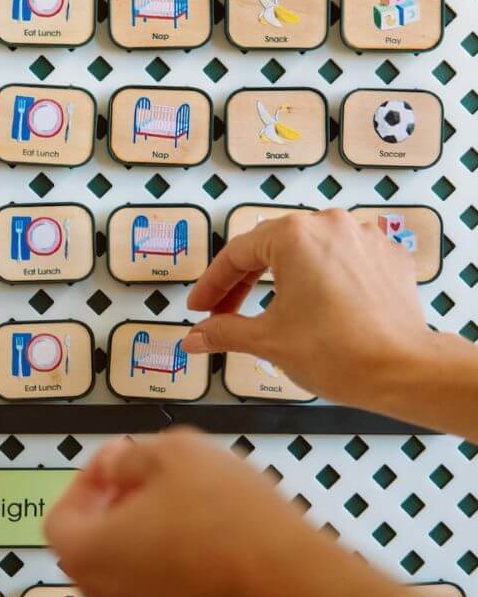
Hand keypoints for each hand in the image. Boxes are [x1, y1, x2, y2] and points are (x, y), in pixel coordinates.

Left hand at [43, 431, 338, 596]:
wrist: (296, 585)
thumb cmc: (225, 511)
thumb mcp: (173, 452)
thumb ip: (127, 457)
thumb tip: (112, 467)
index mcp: (87, 555)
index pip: (60, 519)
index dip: (85, 486)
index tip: (118, 467)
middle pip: (93, 554)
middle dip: (113, 518)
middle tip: (153, 491)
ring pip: (130, 587)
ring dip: (144, 556)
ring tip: (185, 526)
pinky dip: (177, 590)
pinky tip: (213, 566)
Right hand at [183, 209, 429, 405]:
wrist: (401, 370)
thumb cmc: (338, 352)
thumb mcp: (265, 340)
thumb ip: (223, 332)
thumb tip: (195, 337)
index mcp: (294, 236)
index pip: (236, 255)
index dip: (211, 284)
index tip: (200, 307)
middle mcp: (330, 225)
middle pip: (271, 248)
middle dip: (242, 283)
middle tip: (222, 313)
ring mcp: (364, 238)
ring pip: (308, 251)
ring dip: (282, 278)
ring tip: (269, 310)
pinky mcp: (388, 256)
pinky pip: (342, 259)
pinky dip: (322, 279)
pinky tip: (314, 306)